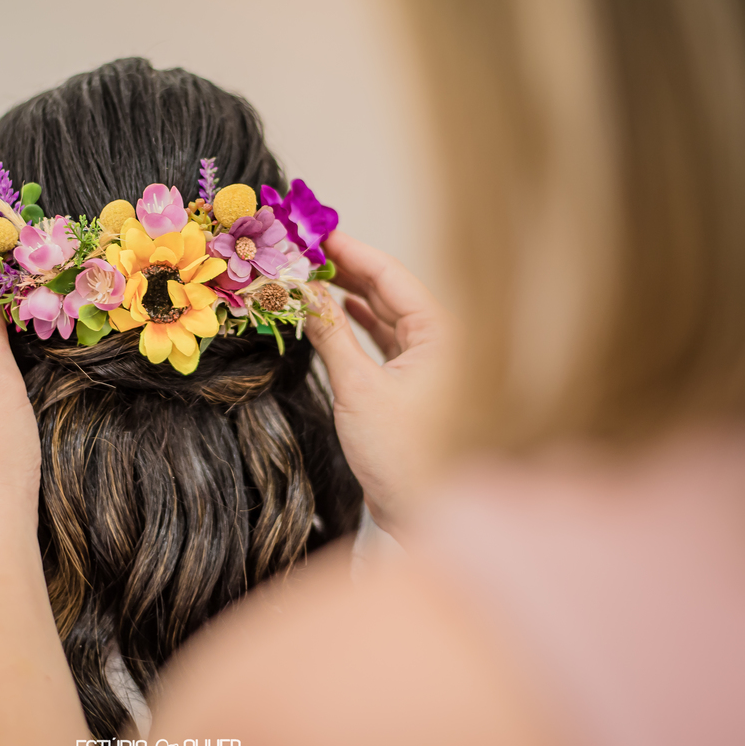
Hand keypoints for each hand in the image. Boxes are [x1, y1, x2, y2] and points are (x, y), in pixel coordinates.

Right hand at [306, 233, 454, 536]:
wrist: (427, 514)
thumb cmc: (404, 456)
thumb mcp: (359, 390)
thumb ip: (331, 336)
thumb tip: (303, 294)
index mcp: (441, 333)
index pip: (391, 276)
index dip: (351, 251)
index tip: (316, 231)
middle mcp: (440, 340)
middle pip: (388, 290)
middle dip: (345, 270)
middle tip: (303, 249)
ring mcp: (427, 361)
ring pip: (383, 315)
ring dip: (347, 297)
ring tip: (309, 275)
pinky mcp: (412, 383)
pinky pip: (382, 340)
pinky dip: (354, 326)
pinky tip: (332, 313)